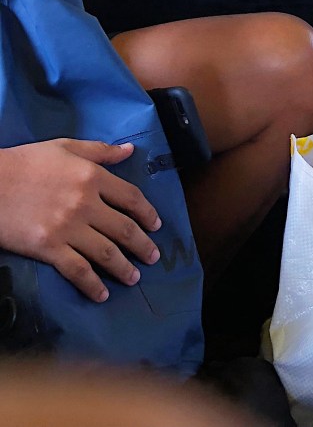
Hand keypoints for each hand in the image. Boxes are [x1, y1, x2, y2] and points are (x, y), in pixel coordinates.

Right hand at [0, 140, 161, 301]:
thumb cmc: (27, 162)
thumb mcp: (66, 147)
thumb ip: (100, 151)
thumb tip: (129, 150)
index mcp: (93, 176)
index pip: (131, 197)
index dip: (147, 213)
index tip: (156, 225)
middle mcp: (86, 203)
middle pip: (124, 228)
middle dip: (143, 245)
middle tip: (154, 257)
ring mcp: (68, 228)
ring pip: (106, 252)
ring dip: (124, 268)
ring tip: (135, 278)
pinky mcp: (49, 248)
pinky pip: (78, 270)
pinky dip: (93, 284)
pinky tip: (102, 294)